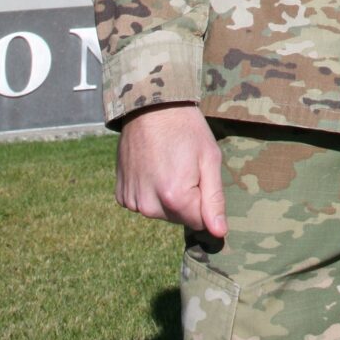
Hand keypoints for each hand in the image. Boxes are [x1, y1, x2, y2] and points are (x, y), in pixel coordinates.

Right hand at [116, 103, 226, 236]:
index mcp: (174, 198)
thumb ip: (214, 199)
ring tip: (167, 163)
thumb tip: (219, 233)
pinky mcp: (121, 195)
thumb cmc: (186, 128)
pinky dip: (150, 191)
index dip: (204, 199)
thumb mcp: (209, 158)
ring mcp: (132, 201)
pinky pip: (143, 203)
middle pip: (178, 218)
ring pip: (160, 212)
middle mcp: (149, 206)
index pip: (198, 222)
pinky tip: (152, 167)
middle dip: (186, 198)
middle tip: (184, 165)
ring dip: (167, 196)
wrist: (150, 106)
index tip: (200, 174)